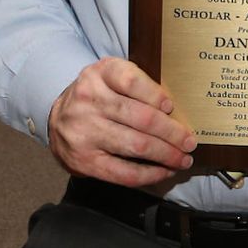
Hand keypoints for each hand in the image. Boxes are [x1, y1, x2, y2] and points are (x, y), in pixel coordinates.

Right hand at [48, 58, 195, 187]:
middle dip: (172, 133)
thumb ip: (138, 86)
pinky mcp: (84, 160)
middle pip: (141, 118)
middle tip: (190, 142)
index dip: (156, 95)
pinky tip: (164, 171)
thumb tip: (177, 111)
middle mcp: (89, 100)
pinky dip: (150, 174)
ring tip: (183, 159)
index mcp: (99, 74)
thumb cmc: (97, 97)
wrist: (57, 119)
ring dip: (166, 154)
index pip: (131, 81)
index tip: (172, 107)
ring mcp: (85, 131)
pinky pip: (124, 172)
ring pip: (136, 145)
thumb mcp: (110, 78)